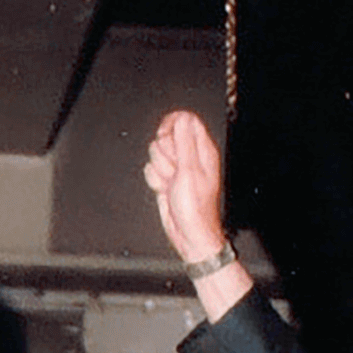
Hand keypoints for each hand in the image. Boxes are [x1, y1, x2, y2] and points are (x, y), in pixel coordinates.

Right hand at [143, 109, 226, 263]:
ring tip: (172, 183)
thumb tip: (181, 118)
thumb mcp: (190, 170)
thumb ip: (184, 142)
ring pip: (155, 153)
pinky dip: (154, 180)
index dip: (171, 126)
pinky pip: (151, 169)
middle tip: (175, 171)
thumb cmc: (196, 209)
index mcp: (201, 149)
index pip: (184, 120)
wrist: (188, 235)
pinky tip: (165, 190)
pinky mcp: (165, 178)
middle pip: (166, 136)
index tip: (167, 138)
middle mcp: (189, 156)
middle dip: (165, 153)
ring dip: (160, 169)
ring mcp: (176, 168)